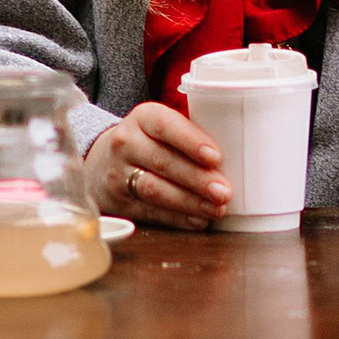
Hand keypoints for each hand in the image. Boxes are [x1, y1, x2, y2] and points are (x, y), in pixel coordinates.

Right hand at [88, 102, 228, 229]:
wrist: (102, 162)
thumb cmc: (149, 143)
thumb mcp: (162, 128)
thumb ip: (190, 137)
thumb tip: (235, 159)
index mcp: (142, 118)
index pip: (164, 125)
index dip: (190, 141)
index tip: (215, 157)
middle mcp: (126, 143)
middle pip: (162, 161)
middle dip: (196, 179)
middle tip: (223, 191)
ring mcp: (118, 174)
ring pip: (154, 189)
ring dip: (188, 201)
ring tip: (215, 208)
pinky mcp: (119, 202)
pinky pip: (150, 212)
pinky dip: (177, 218)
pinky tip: (198, 220)